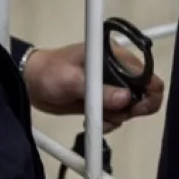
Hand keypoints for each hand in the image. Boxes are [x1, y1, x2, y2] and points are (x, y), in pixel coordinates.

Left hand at [22, 42, 164, 131]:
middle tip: (115, 115)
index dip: (148, 91)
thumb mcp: (72, 80)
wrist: (30, 83)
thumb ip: (99, 90)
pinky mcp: (102, 100)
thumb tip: (126, 98)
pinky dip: (110, 121)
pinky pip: (117, 114)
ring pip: (131, 106)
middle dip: (133, 108)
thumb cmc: (48, 73)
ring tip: (99, 118)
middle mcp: (116, 70)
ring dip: (118, 116)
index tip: (136, 107)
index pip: (144, 72)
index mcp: (114, 55)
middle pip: (143, 92)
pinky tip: (96, 122)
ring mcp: (110, 86)